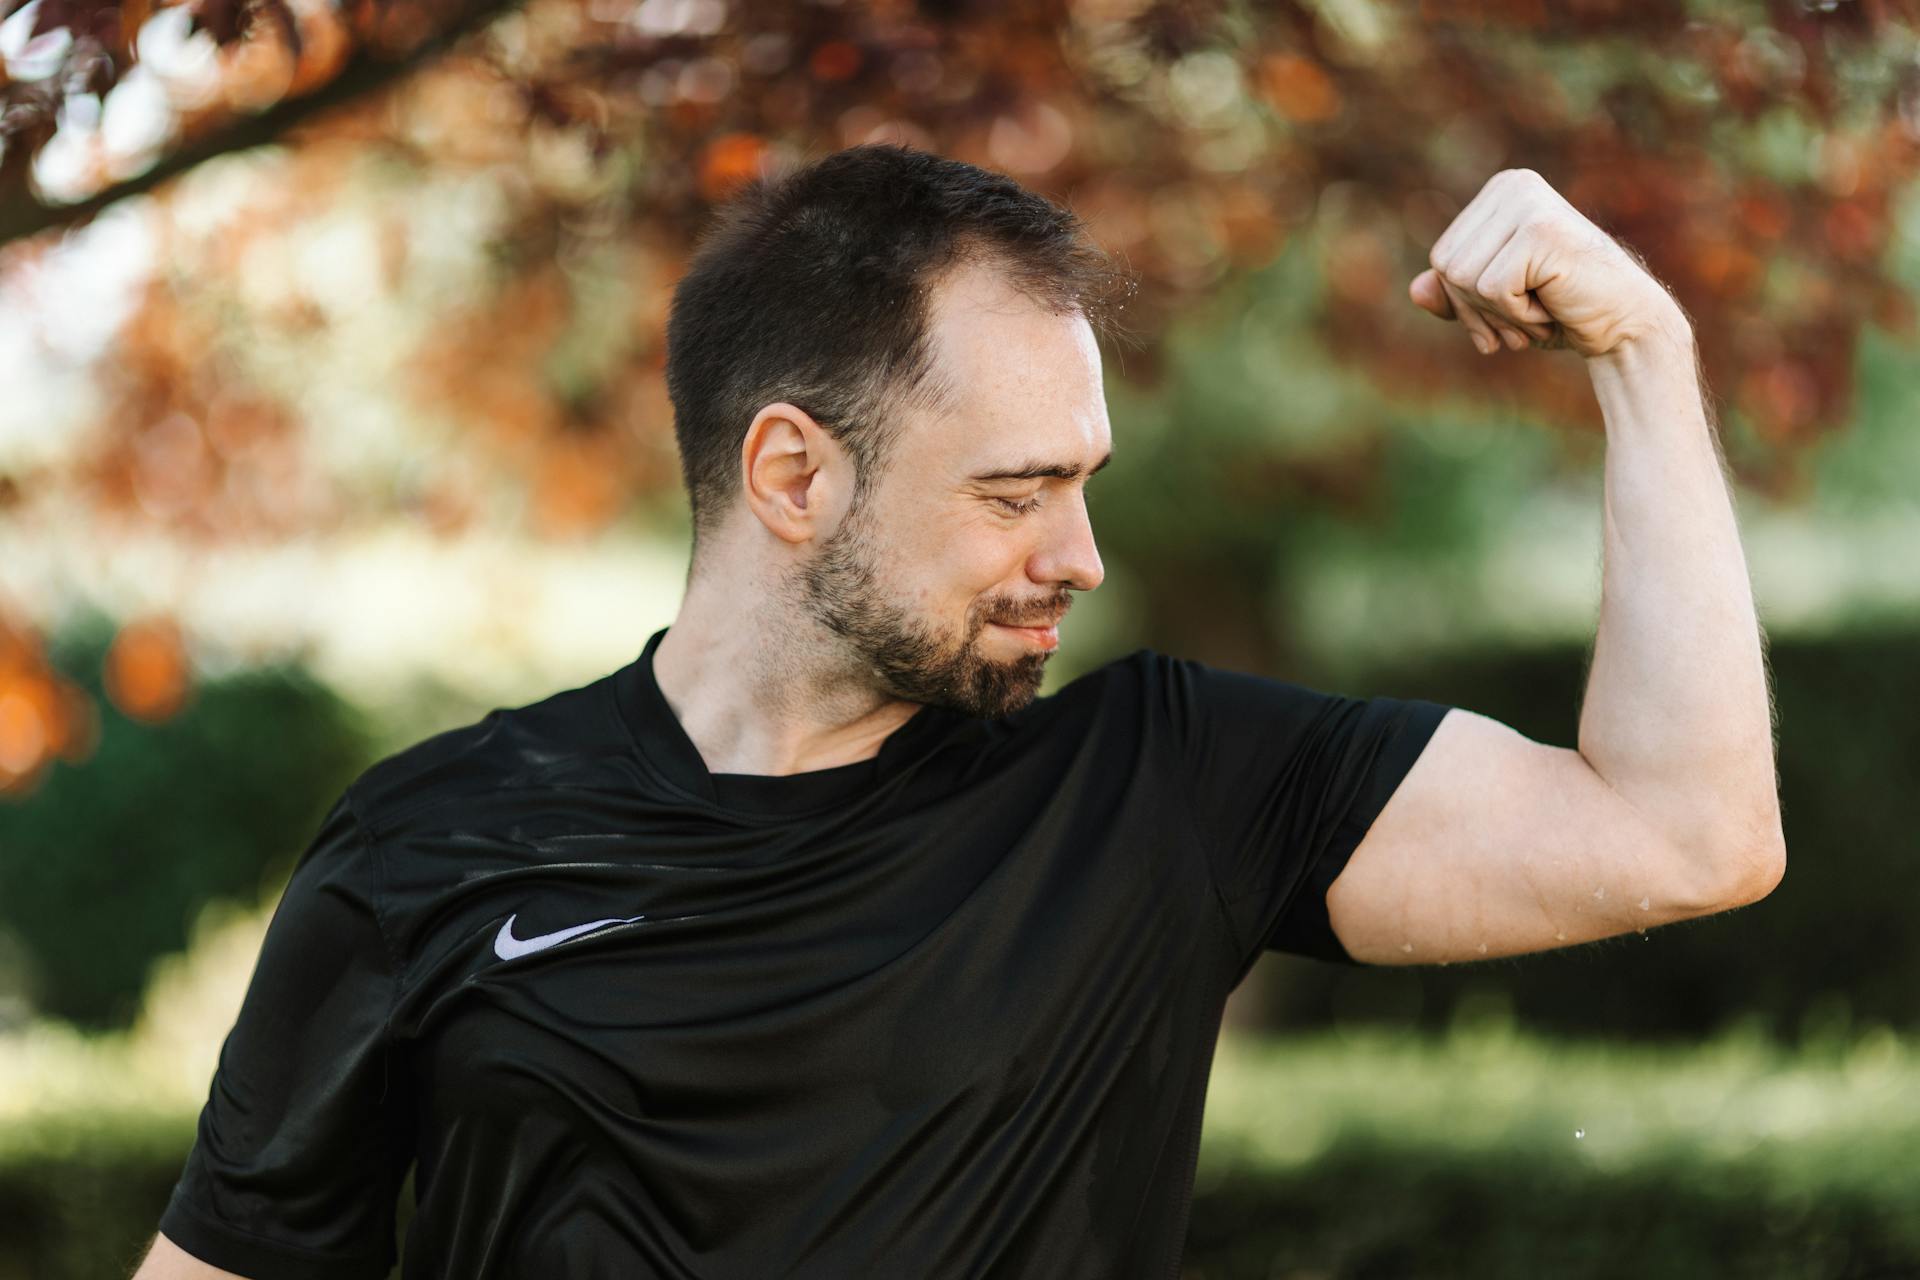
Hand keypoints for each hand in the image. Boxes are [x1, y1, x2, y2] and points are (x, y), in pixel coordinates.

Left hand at [1408, 169, 1688, 360]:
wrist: (1625, 324)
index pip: (1442, 258)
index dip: (1464, 302)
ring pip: (1464, 279)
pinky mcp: (1540, 231)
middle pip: (1446, 268)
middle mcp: (1513, 186)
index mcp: (1499, 192)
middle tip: (1528, 314)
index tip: (1507, 312)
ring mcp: (1527, 204)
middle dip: (1478, 310)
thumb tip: (1414, 291)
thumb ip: (1455, 294)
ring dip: (1501, 314)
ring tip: (1543, 306)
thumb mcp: (1496, 304)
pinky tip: (1554, 304)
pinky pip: (1492, 290)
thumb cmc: (1562, 309)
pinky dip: (1518, 314)